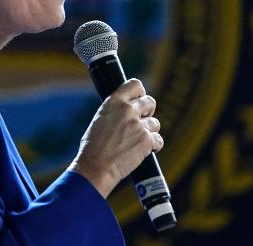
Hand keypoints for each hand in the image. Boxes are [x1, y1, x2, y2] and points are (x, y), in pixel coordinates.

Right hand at [68, 79, 163, 198]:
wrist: (96, 166)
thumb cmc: (93, 147)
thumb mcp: (100, 119)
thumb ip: (115, 111)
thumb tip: (128, 108)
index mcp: (113, 102)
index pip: (135, 85)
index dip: (140, 93)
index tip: (140, 99)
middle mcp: (127, 110)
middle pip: (150, 102)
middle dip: (148, 112)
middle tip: (141, 122)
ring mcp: (138, 125)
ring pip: (155, 123)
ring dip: (149, 132)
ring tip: (136, 141)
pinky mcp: (146, 140)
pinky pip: (158, 139)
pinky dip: (154, 146)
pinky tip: (144, 150)